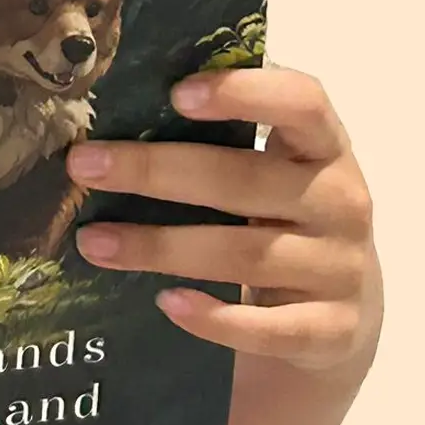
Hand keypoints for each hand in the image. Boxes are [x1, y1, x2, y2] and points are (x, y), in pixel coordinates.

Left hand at [65, 67, 382, 424]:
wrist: (341, 317)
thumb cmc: (280, 220)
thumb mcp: (268, 173)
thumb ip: (217, 142)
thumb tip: (112, 115)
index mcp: (323, 148)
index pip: (303, 103)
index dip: (245, 93)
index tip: (177, 93)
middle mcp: (340, 203)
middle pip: (245, 180)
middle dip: (156, 170)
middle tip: (84, 165)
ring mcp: (341, 270)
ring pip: (244, 253)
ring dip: (160, 247)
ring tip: (92, 241)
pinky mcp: (334, 332)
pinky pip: (269, 328)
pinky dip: (216, 318)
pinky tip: (166, 304)